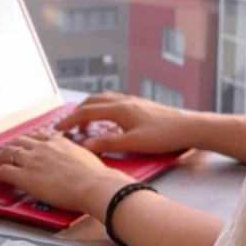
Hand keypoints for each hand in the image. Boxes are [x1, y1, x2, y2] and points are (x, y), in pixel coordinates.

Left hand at [0, 133, 132, 215]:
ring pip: (7, 153)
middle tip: (6, 155)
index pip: (38, 137)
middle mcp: (43, 147)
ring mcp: (32, 160)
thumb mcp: (87, 158)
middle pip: (19, 142)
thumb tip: (81, 162)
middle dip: (11, 148)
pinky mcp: (25, 176)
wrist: (93, 184)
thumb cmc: (96, 176)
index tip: (26, 146)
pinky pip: (3, 171)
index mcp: (59, 142)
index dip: (28, 142)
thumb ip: (77, 156)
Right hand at [56, 93, 196, 155]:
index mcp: (119, 109)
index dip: (70, 121)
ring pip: (103, 99)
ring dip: (89, 108)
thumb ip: (109, 143)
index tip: (56, 129)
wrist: (188, 127)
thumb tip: (85, 145)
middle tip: (65, 125)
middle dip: (76, 113)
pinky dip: (101, 107)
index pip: (87, 112)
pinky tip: (106, 117)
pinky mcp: (140, 104)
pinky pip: (113, 101)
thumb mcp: (134, 143)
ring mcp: (132, 101)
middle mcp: (124, 101)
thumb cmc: (163, 136)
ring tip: (82, 121)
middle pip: (92, 102)